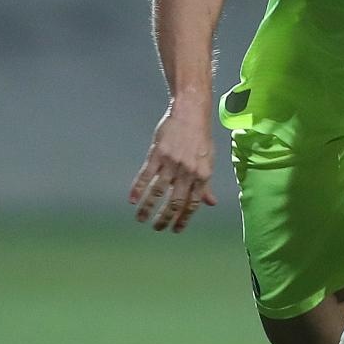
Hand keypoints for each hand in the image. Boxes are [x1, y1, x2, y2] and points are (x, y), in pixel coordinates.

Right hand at [130, 102, 218, 232]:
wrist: (191, 113)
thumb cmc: (201, 138)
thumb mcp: (209, 161)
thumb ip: (206, 184)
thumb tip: (211, 203)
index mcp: (202, 175)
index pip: (192, 203)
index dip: (184, 219)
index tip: (175, 229)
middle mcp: (187, 172)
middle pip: (174, 201)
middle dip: (165, 218)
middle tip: (157, 228)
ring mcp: (171, 163)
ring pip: (158, 192)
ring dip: (148, 208)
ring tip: (141, 219)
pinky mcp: (157, 154)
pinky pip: (146, 175)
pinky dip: (138, 189)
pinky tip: (132, 200)